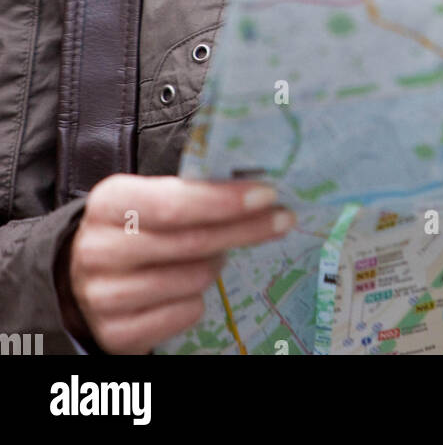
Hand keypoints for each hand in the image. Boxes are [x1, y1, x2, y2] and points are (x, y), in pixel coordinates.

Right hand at [55, 174, 294, 353]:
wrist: (84, 277)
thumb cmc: (132, 228)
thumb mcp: (148, 197)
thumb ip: (189, 190)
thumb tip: (253, 187)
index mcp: (109, 202)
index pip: (174, 202)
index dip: (224, 200)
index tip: (267, 195)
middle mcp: (100, 248)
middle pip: (191, 241)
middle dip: (244, 229)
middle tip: (281, 220)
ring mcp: (104, 295)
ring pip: (193, 279)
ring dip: (216, 265)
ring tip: (215, 254)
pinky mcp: (115, 333)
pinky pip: (184, 314)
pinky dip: (197, 300)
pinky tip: (190, 287)